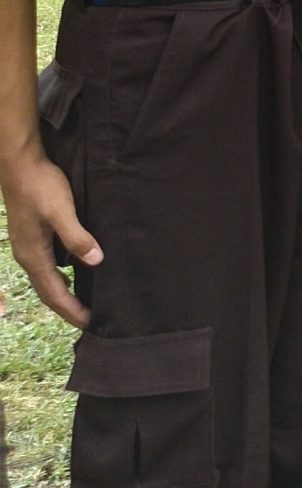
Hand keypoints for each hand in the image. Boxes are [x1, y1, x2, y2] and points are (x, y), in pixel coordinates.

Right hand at [3, 155, 100, 326]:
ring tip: (84, 303)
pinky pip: (46, 266)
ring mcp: (27, 246)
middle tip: (90, 320)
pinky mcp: (31, 236)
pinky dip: (60, 277)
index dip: (71, 310)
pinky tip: (75, 273)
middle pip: (48, 291)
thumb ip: (77, 237)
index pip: (53, 293)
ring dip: (63, 293)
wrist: (19, 164)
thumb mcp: (62, 211)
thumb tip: (95, 261)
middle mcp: (27, 255)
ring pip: (46, 279)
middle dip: (67, 308)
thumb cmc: (41, 186)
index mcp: (33, 255)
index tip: (90, 323)